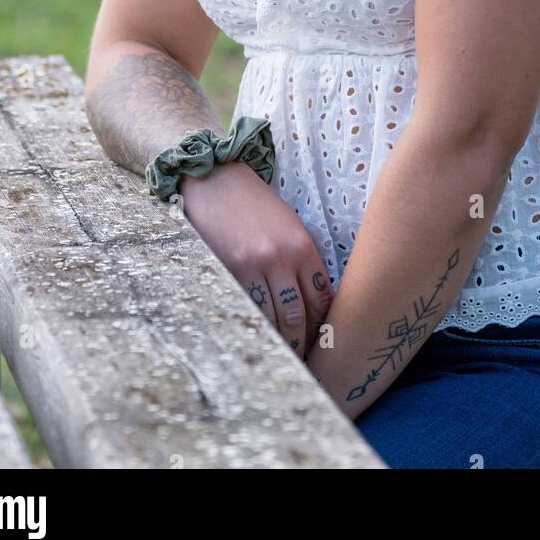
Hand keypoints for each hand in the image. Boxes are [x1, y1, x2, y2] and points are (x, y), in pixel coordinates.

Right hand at [179, 161, 334, 358]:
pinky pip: (248, 309)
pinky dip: (256, 327)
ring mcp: (255, 266)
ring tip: (284, 359)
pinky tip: (259, 339)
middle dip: (304, 342)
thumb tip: (312, 301)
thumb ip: (301, 260)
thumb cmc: (254, 204)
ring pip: (275, 319)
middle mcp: (282, 257)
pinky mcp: (229, 270)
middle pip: (300, 315)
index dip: (323, 325)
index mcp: (302, 245)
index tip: (322, 342)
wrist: (216, 179)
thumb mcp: (288, 226)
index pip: (322, 298)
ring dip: (281, 342)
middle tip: (305, 361)